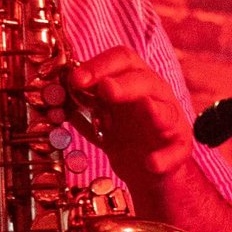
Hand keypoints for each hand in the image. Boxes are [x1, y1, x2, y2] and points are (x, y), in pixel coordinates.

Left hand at [63, 46, 194, 186]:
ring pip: (166, 110)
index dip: (99, 65)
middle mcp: (156, 96)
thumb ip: (78, 105)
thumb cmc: (125, 137)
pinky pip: (175, 152)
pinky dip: (164, 157)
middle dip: (124, 84)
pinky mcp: (179, 148)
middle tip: (104, 89)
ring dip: (154, 109)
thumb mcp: (99, 118)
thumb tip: (52, 95)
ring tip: (144, 108)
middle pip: (144, 80)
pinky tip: (151, 163)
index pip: (122, 60)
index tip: (75, 79)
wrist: (150, 171)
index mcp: (134, 81)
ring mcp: (170, 122)